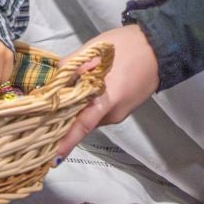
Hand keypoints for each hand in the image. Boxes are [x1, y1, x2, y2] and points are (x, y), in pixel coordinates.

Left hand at [53, 24, 160, 159]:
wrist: (160, 47)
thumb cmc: (126, 45)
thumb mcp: (94, 50)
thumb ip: (72, 65)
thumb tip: (55, 79)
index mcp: (107, 99)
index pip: (82, 125)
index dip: (67, 141)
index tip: (53, 157)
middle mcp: (113, 113)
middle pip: (83, 122)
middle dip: (65, 124)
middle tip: (43, 124)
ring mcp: (120, 112)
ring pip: (91, 115)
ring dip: (77, 110)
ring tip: (61, 99)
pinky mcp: (124, 108)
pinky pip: (101, 110)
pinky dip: (90, 105)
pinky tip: (84, 92)